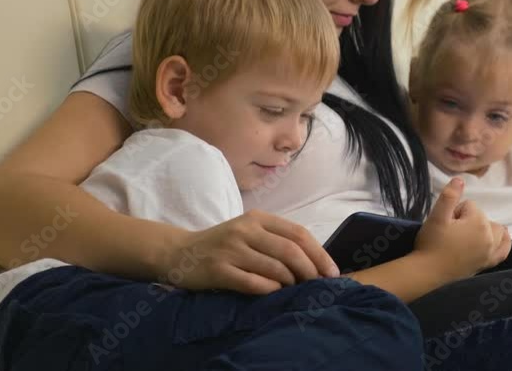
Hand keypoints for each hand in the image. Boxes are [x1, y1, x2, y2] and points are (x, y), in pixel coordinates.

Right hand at [161, 210, 339, 293]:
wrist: (179, 252)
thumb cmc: (224, 244)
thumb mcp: (250, 232)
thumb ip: (277, 240)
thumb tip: (315, 261)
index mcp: (257, 218)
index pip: (298, 233)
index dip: (319, 254)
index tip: (331, 272)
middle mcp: (245, 230)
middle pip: (290, 250)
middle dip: (310, 270)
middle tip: (317, 285)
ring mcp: (231, 249)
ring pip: (274, 267)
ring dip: (290, 282)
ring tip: (294, 289)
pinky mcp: (218, 270)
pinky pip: (253, 283)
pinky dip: (270, 290)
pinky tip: (274, 293)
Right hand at [415, 178, 511, 278]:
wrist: (427, 273)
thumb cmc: (431, 243)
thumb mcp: (436, 216)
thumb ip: (449, 196)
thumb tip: (460, 179)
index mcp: (478, 222)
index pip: (469, 206)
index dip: (455, 212)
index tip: (445, 224)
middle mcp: (490, 237)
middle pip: (483, 217)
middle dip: (469, 220)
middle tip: (451, 232)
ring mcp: (490, 251)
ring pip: (496, 230)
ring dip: (485, 228)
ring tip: (467, 234)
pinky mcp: (488, 263)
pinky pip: (504, 250)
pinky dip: (503, 242)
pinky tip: (500, 238)